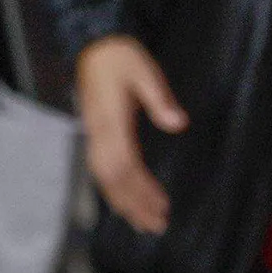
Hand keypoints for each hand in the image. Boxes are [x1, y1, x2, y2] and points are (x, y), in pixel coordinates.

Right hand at [77, 35, 186, 234]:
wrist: (94, 46)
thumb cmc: (121, 58)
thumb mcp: (144, 70)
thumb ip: (159, 97)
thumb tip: (177, 123)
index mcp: (111, 120)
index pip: (124, 163)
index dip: (141, 188)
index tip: (161, 205)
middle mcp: (98, 132)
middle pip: (112, 178)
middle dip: (133, 204)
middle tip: (155, 226)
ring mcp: (94, 134)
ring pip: (103, 177)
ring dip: (122, 202)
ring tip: (142, 223)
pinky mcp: (95, 134)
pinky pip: (99, 169)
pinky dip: (111, 189)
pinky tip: (124, 201)